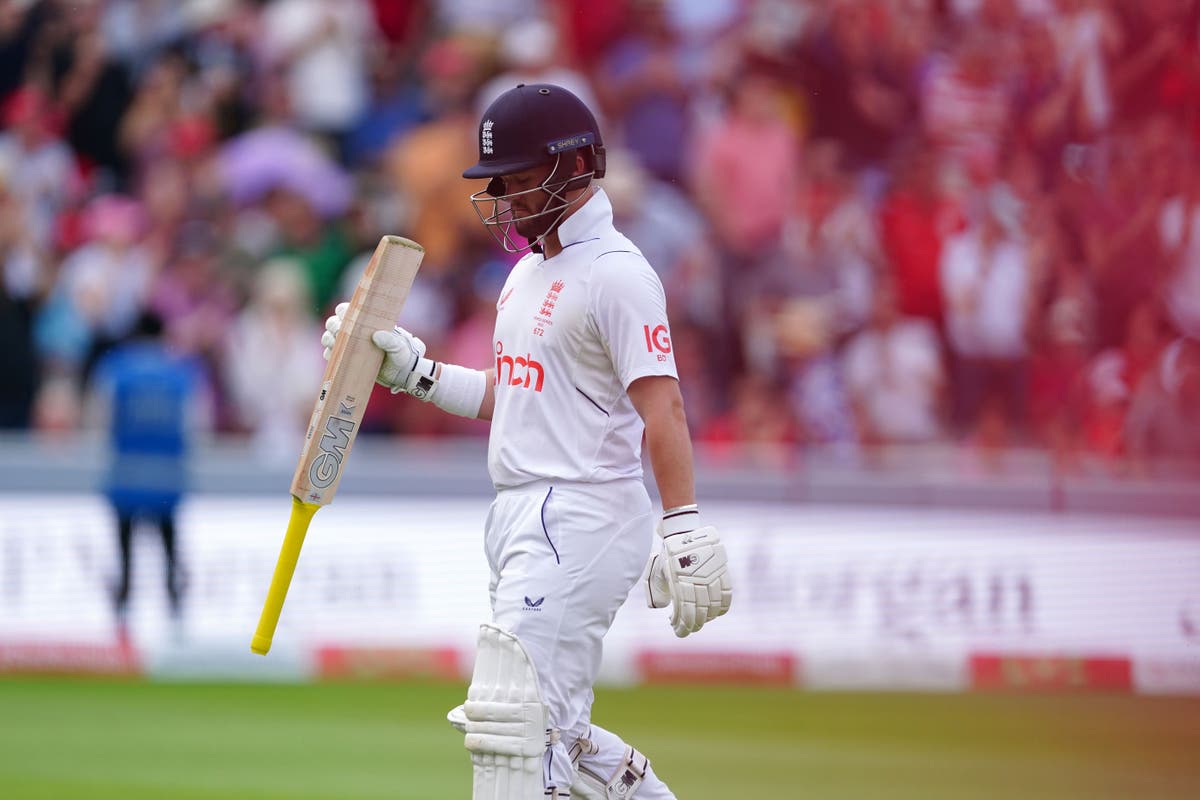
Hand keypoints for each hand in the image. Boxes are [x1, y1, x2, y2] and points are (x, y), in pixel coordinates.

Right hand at [321, 302, 435, 395]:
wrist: (402, 376)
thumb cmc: (403, 356)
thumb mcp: (400, 348)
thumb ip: (390, 341)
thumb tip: (376, 335)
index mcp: (367, 323)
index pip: (349, 310)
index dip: (342, 311)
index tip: (344, 317)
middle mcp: (356, 332)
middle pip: (334, 322)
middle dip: (333, 326)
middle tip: (339, 332)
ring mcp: (350, 346)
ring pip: (329, 337)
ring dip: (328, 339)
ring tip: (334, 344)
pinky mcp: (347, 360)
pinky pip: (331, 355)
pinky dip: (329, 354)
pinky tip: (333, 356)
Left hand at [644, 506, 731, 637]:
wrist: (684, 530)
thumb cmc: (669, 553)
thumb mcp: (661, 570)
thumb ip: (662, 589)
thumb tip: (663, 606)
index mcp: (679, 580)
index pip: (685, 610)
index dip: (683, 625)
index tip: (678, 632)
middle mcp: (697, 579)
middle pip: (700, 611)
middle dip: (694, 625)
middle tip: (689, 630)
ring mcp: (711, 574)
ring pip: (713, 605)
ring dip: (707, 618)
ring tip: (701, 622)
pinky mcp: (722, 570)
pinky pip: (726, 593)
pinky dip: (722, 607)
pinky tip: (716, 614)